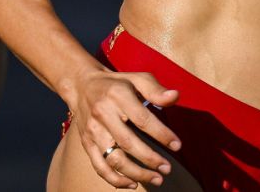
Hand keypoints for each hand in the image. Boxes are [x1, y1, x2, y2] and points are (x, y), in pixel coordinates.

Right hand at [67, 67, 181, 188]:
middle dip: (150, 159)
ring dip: (136, 173)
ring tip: (157, 179)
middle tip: (168, 168)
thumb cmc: (116, 84)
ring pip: (113, 158)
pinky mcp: (86, 143)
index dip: (161, 134)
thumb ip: (156, 89)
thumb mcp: (136, 79)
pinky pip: (100, 166)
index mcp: (117, 95)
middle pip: (127, 142)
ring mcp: (93, 130)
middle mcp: (102, 113)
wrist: (81, 85)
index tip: (177, 146)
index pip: (142, 119)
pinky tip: (133, 183)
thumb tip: (175, 96)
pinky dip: (116, 179)